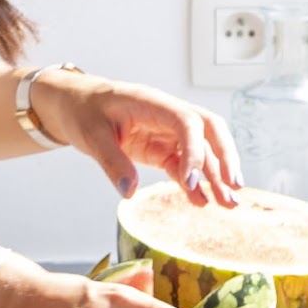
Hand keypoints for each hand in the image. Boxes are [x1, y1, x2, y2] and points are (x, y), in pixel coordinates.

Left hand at [32, 71, 241, 205]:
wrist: (74, 105)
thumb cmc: (83, 111)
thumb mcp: (91, 136)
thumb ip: (112, 162)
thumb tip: (129, 191)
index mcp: (152, 103)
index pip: (188, 122)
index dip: (195, 150)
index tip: (191, 181)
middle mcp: (167, 114)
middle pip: (209, 130)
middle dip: (225, 158)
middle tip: (233, 188)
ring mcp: (167, 131)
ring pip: (202, 150)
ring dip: (215, 175)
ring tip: (226, 203)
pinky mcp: (161, 147)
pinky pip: (183, 164)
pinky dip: (194, 182)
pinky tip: (201, 201)